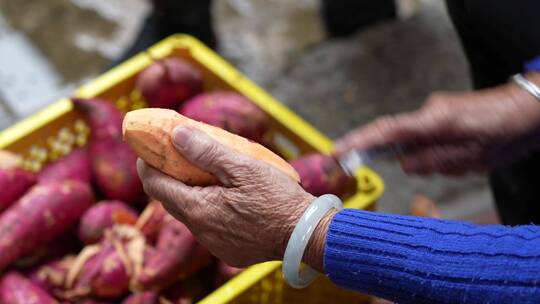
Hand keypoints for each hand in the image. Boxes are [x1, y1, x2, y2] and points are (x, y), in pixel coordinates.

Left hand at [137, 126, 330, 269]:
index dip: (147, 166)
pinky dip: (210, 210)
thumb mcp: (243, 167)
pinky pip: (210, 228)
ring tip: (206, 173)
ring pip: (192, 215)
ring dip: (191, 194)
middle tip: (177, 156)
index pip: (156, 186)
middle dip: (169, 178)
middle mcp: (201, 232)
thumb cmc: (277, 198)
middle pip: (171, 201)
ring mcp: (215, 245)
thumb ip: (207, 151)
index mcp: (198, 210)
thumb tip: (177, 133)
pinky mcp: (230, 251)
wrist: (306, 235)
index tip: (148, 150)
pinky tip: (227, 198)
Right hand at [335, 73, 539, 175]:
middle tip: (450, 163)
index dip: (359, 141)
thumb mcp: (472, 156)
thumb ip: (433, 160)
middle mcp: (429, 114)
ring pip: (419, 147)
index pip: (386, 131)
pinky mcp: (442, 119)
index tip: (337, 151)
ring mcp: (435, 115)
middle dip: (418, 160)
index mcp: (433, 121)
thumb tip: (405, 163)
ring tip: (468, 158)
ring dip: (436, 160)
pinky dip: (442, 155)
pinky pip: (430, 142)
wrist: (530, 107)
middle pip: (402, 143)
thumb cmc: (505, 129)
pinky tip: (466, 154)